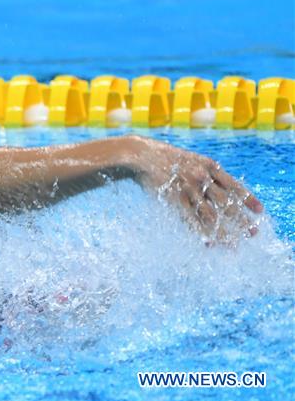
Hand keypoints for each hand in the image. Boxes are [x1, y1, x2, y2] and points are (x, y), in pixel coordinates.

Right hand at [123, 136, 263, 244]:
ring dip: (224, 232)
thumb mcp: (190, 159)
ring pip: (211, 215)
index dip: (248, 199)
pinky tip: (208, 244)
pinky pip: (190, 219)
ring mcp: (188, 189)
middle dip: (241, 220)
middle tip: (252, 233)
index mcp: (209, 166)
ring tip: (234, 246)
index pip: (234, 185)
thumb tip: (220, 185)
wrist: (141, 154)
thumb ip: (205, 171)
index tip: (259, 211)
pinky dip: (200, 232)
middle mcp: (202, 178)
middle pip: (227, 203)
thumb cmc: (165, 157)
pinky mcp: (173, 199)